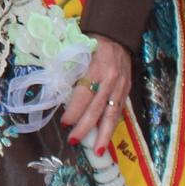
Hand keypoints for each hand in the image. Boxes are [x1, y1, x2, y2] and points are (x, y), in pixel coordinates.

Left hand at [59, 35, 131, 154]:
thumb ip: (70, 72)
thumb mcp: (78, 52)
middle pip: (97, 108)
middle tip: (74, 141)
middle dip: (86, 127)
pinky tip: (106, 138)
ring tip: (98, 151)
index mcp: (95, 68)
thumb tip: (57, 94)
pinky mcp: (127, 90)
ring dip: (104, 134)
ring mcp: (121, 86)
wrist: (116, 34)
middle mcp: (110, 79)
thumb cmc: (91, 43)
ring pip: (112, 114)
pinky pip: (119, 111)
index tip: (65, 124)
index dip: (74, 111)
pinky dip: (112, 125)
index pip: (83, 94)